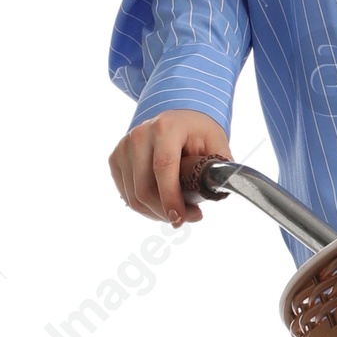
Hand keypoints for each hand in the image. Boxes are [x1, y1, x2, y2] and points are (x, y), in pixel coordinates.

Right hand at [110, 108, 232, 226]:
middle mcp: (139, 135)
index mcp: (165, 128)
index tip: (180, 218)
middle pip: (145, 188)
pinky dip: (144, 207)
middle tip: (189, 216)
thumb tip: (220, 193)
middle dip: (166, 211)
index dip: (170, 198)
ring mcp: (124, 147)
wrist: (176, 118)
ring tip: (178, 211)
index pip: (163, 167)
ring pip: (134, 196)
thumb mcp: (217, 143)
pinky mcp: (115, 158)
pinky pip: (127, 195)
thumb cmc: (198, 133)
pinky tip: (161, 204)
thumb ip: (220, 168)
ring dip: (156, 213)